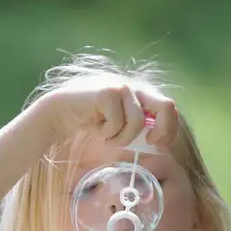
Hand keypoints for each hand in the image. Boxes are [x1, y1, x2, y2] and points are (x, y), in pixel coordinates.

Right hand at [33, 77, 178, 148]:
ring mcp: (122, 87)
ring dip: (123, 138)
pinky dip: (108, 133)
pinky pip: (118, 123)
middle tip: (149, 142)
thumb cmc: (93, 120)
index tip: (155, 142)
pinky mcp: (108, 92)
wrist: (62, 111)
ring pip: (138, 122)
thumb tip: (159, 142)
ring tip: (108, 136)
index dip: (168, 129)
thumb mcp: (122, 124)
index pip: (169, 108)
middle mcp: (136, 87)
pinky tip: (97, 126)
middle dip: (163, 130)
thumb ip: (140, 125)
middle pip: (167, 106)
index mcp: (142, 93)